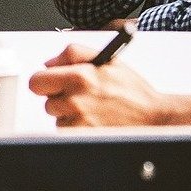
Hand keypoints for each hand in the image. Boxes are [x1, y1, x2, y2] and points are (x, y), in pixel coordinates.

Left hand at [27, 42, 169, 128]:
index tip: (52, 84)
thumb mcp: (106, 59)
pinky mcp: (83, 136)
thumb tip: (49, 63)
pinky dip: (76, 128)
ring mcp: (79, 121)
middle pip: (46, 102)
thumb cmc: (132, 90)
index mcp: (80, 76)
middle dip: (59, 98)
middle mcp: (76, 99)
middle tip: (79, 97)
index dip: (44, 82)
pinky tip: (94, 121)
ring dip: (69, 115)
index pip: (37, 81)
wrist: (153, 116)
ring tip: (92, 109)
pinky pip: (67, 132)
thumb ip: (73, 54)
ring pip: (57, 118)